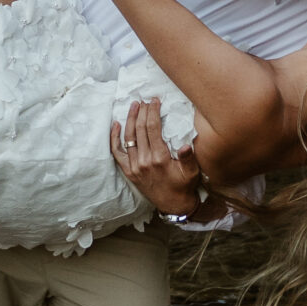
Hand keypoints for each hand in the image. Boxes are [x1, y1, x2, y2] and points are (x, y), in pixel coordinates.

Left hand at [110, 98, 199, 214]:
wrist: (173, 205)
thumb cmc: (184, 186)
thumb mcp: (192, 172)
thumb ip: (188, 158)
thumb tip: (186, 146)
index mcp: (160, 158)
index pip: (153, 128)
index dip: (153, 112)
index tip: (154, 100)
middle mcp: (144, 161)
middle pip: (140, 130)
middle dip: (142, 112)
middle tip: (145, 100)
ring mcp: (134, 166)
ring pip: (128, 137)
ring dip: (130, 119)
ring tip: (133, 105)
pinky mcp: (129, 171)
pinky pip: (117, 152)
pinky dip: (114, 138)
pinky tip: (116, 125)